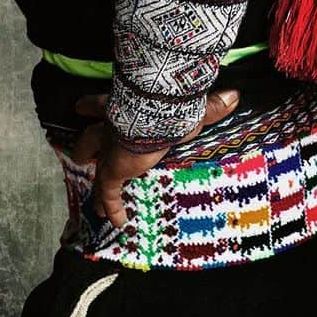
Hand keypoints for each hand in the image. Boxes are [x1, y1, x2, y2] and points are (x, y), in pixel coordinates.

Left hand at [71, 87, 240, 227]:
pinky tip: (115, 221)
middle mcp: (113, 126)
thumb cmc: (169, 107)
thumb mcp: (191, 107)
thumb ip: (211, 105)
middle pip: (92, 135)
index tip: (81, 106)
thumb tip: (236, 94)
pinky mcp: (113, 170)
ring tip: (94, 193)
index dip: (93, 105)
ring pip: (94, 162)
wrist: (151, 116)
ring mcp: (111, 149)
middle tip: (81, 153)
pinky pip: (108, 192)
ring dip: (93, 175)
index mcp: (125, 107)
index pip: (104, 104)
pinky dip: (111, 207)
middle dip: (86, 144)